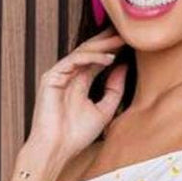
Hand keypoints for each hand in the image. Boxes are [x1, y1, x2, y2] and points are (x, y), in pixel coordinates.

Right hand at [27, 25, 127, 170]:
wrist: (57, 149)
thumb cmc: (76, 135)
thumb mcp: (104, 110)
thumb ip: (114, 89)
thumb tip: (123, 66)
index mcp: (79, 83)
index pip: (96, 60)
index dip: (112, 49)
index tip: (130, 41)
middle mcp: (69, 76)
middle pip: (89, 52)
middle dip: (107, 41)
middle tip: (125, 31)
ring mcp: (59, 75)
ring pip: (82, 53)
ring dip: (102, 46)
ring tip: (120, 40)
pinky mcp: (51, 77)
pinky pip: (73, 61)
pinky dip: (91, 58)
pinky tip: (108, 58)